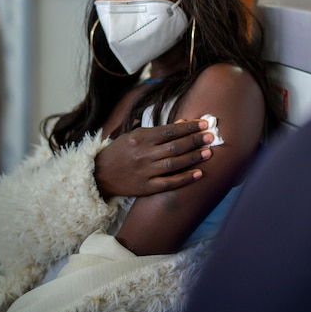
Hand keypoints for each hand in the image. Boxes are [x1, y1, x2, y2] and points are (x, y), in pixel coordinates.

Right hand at [94, 120, 213, 198]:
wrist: (99, 175)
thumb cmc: (120, 151)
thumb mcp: (135, 135)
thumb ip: (159, 131)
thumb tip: (183, 123)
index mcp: (141, 138)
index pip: (170, 131)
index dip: (189, 127)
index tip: (204, 124)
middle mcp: (144, 154)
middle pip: (175, 147)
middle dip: (195, 141)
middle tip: (211, 137)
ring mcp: (145, 172)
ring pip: (174, 164)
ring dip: (193, 158)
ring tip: (209, 152)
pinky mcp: (146, 187)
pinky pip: (169, 183)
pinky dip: (184, 179)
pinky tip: (198, 174)